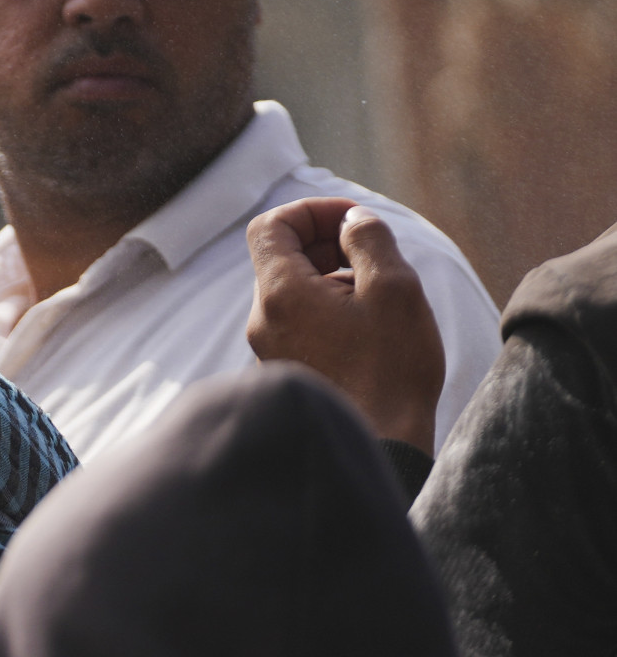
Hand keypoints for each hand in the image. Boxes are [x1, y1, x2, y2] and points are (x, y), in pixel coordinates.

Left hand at [245, 197, 446, 452]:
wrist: (379, 445)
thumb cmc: (390, 370)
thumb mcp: (394, 288)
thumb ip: (368, 239)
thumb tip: (352, 219)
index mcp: (280, 293)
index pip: (271, 226)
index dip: (312, 211)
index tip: (355, 221)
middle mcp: (263, 320)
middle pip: (282, 257)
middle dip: (329, 243)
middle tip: (375, 257)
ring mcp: (270, 348)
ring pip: (294, 290)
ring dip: (334, 277)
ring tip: (379, 297)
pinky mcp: (287, 368)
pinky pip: (300, 321)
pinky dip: (331, 308)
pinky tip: (370, 328)